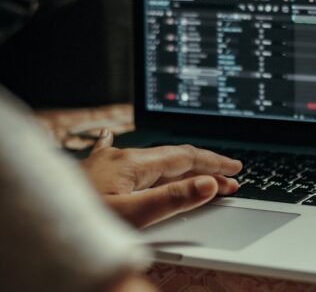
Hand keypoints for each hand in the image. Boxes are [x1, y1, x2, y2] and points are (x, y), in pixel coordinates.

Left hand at [81, 129, 242, 227]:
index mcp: (133, 163)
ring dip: (183, 165)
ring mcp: (110, 162)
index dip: (213, 163)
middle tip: (230, 176)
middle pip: (174, 156)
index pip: (185, 158)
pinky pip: (128, 157)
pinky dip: (136, 154)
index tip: (235, 170)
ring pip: (156, 159)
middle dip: (205, 165)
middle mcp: (123, 157)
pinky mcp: (100, 172)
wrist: (38, 220)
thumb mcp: (131, 214)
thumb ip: (171, 198)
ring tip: (203, 172)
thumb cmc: (80, 221)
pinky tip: (114, 136)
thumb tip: (207, 184)